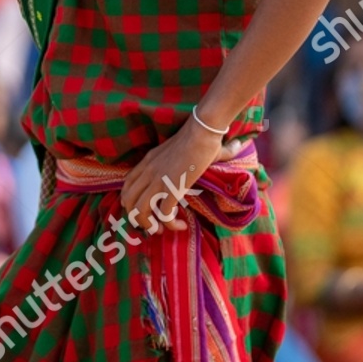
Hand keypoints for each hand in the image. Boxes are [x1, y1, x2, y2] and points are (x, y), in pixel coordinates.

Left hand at [118, 122, 245, 235]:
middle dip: (137, 219)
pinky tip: (181, 225)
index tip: (145, 212)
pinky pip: (164, 214)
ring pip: (140, 211)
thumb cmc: (200, 136)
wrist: (202, 132)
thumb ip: (190, 155)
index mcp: (147, 162)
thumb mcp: (185, 147)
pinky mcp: (172, 188)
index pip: (126, 186)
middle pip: (128, 201)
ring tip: (162, 230)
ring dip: (149, 225)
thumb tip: (235, 146)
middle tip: (153, 226)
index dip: (131, 203)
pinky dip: (170, 224)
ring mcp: (158, 180)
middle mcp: (147, 172)